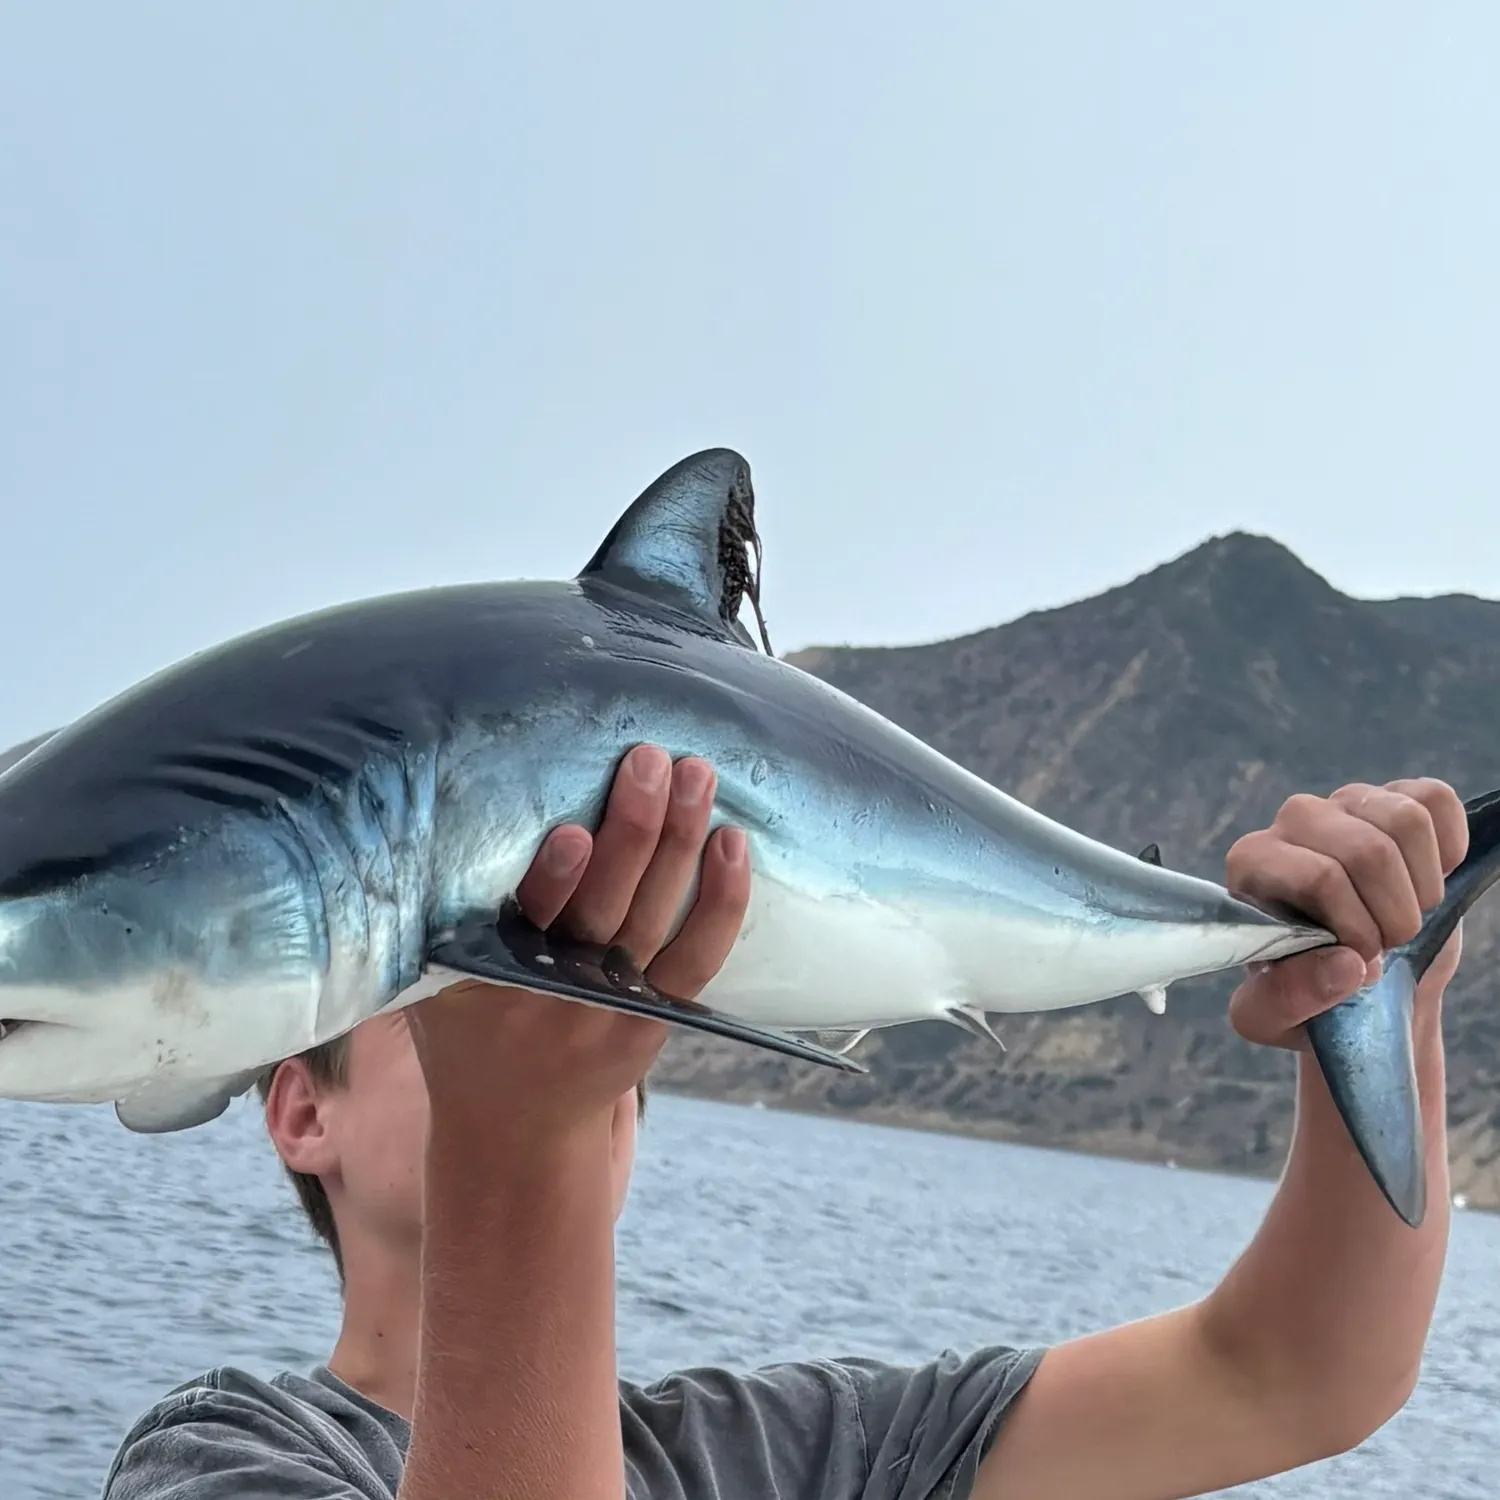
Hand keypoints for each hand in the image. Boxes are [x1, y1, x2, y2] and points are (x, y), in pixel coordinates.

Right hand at [408, 743, 750, 1125]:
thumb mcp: (426, 982)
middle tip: (649, 758)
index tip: (573, 832)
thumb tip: (398, 815)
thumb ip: (420, 917)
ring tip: (696, 772)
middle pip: (605, 904)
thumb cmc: (465, 1031)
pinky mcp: (658, 1015)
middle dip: (631, 828)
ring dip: (680, 840)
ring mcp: (616, 1006)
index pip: (525, 920)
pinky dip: (722, 901)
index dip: (551, 879)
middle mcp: (559, 994)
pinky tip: (732, 842)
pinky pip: (700, 957)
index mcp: (493, 978)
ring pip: (657, 916)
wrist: (516, 1132)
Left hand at [1223, 778, 1467, 1049]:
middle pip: (1369, 852)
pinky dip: (1448, 848)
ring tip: (1404, 914)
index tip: (1360, 962)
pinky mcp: (1393, 797)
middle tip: (1386, 944)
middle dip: (1395, 916)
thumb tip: (1346, 963)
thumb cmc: (1304, 992)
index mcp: (1251, 863)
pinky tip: (1428, 878)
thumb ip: (1287, 1000)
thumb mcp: (1273, 1019)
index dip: (1357, 929)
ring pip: (1405, 821)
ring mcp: (1345, 804)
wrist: (1354, 979)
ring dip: (1422, 888)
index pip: (1321, 876)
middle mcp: (1292, 823)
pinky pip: (1434, 799)